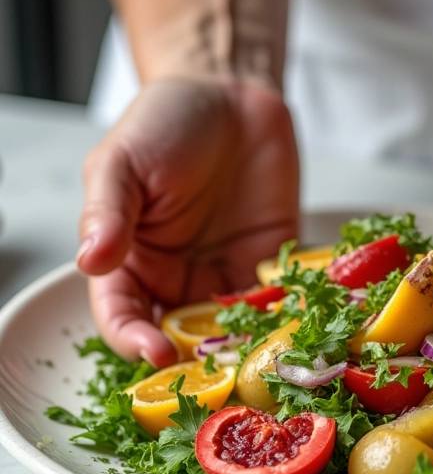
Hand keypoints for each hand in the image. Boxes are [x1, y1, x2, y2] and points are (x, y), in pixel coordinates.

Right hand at [76, 77, 299, 367]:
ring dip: (249, 348)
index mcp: (133, 264)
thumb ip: (107, 212)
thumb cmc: (165, 124)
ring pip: (235, 330)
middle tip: (221, 377)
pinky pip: (281, 301)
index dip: (135, 342)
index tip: (157, 355)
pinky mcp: (271, 265)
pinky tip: (302, 324)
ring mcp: (228, 276)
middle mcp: (179, 280)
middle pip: (183, 339)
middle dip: (200, 362)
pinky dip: (290, 316)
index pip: (125, 318)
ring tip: (265, 360)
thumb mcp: (122, 162)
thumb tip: (90, 261)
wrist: (230, 96)